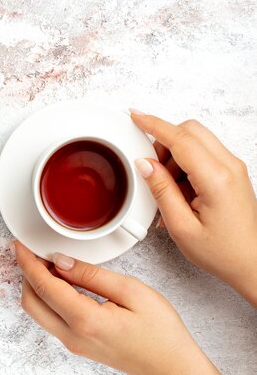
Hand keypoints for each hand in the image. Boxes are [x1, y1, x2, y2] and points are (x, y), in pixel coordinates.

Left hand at [14, 242, 219, 374]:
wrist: (173, 368)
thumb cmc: (162, 333)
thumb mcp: (132, 291)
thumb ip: (92, 274)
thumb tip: (62, 261)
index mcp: (85, 320)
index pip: (44, 286)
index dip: (28, 262)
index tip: (20, 245)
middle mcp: (73, 336)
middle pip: (31, 301)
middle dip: (26, 273)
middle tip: (33, 250)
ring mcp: (73, 343)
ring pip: (38, 311)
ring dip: (36, 285)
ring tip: (47, 262)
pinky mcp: (78, 344)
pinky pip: (51, 318)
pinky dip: (48, 297)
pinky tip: (60, 281)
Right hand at [130, 110, 256, 306]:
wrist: (252, 265)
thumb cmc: (223, 253)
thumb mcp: (181, 226)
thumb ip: (160, 190)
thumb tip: (144, 164)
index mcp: (215, 179)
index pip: (180, 138)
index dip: (153, 124)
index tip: (136, 116)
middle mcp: (229, 166)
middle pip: (190, 130)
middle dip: (164, 142)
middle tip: (152, 170)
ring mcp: (233, 168)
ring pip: (196, 140)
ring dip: (174, 156)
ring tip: (169, 190)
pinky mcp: (231, 173)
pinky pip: (203, 154)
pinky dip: (185, 164)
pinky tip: (180, 191)